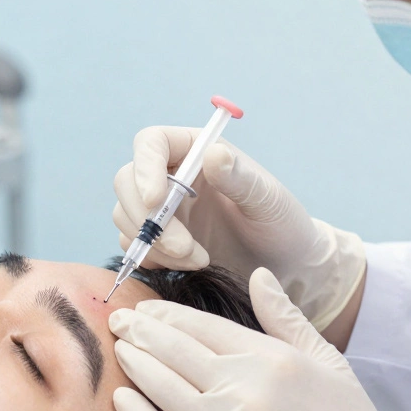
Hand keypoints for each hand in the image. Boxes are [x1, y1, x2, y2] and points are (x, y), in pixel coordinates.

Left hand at [108, 268, 410, 410]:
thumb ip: (285, 318)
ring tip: (118, 349)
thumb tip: (259, 275)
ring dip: (135, 363)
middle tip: (116, 320)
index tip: (146, 308)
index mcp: (270, 357)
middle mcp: (241, 386)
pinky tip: (121, 397)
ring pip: (162, 385)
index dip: (168, 314)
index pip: (202, 325)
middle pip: (175, 349)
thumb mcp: (328, 362)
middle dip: (141, 331)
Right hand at [112, 127, 364, 329]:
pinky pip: (135, 246)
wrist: (285, 267)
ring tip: (199, 259)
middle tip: (183, 247)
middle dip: (147, 217)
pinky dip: (155, 258)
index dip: (145, 167)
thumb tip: (213, 153)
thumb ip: (240, 178)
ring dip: (155, 243)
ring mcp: (161, 209)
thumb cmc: (282, 224)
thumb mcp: (268, 200)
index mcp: (195, 150)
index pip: (151, 142)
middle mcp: (171, 175)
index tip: (157, 200)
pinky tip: (190, 266)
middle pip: (127, 181)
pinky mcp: (158, 241)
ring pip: (125, 216)